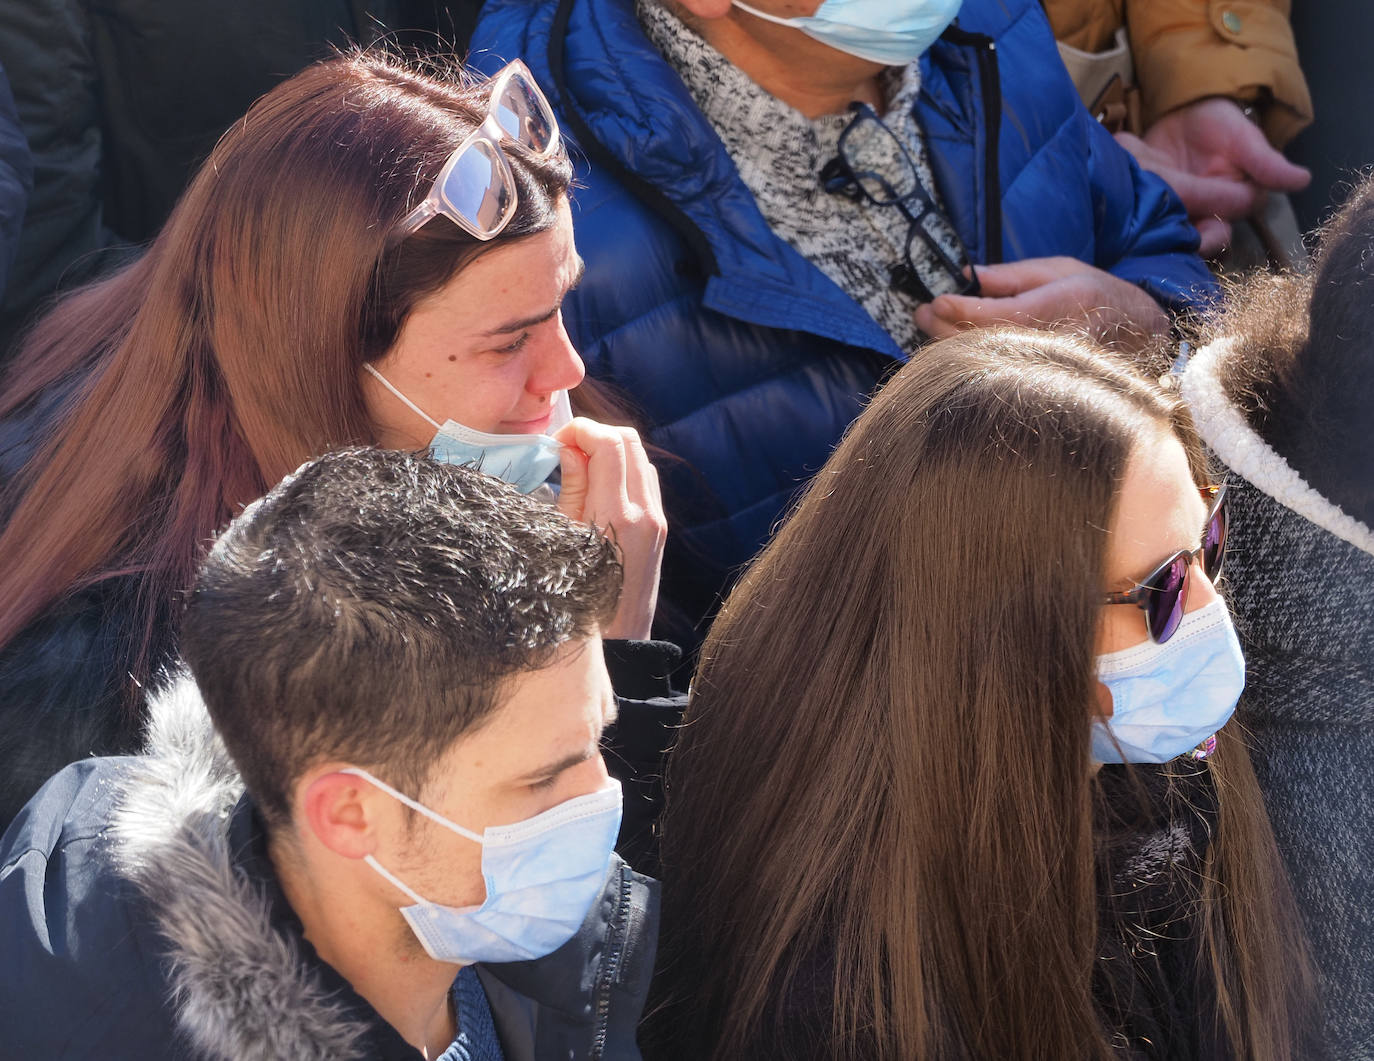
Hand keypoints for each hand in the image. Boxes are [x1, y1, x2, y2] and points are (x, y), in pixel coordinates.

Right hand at [554, 418, 666, 640]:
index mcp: (616, 515)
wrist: (618, 641)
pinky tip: (601, 485)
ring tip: (581, 466)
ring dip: (611, 450)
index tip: (557, 443)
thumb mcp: (562, 540)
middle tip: (568, 450)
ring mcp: (657, 519)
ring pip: (640, 457)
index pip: (608, 443)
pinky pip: (646, 480)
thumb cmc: (577, 597)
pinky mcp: (661, 527)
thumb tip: (570, 449)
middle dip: (596, 434)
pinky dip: (624, 469)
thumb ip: (572, 488)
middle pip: (629, 440)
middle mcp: (644, 513)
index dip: (580, 431)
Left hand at [914, 257, 1169, 352]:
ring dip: (951, 346)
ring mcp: (1050, 369)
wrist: (1138, 334)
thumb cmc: (1096, 295)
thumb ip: (1012, 275)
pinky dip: (971, 361)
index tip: (935, 301)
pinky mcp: (1044, 385)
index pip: (1001, 316)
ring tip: (929, 326)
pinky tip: (951, 347)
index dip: (963, 310)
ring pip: (989, 364)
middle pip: (987, 342)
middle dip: (946, 328)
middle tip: (920, 313)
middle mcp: (1056, 342)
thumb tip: (969, 275)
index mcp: (1063, 304)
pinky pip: (998, 375)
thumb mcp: (1059, 269)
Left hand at [1115, 97, 1310, 255]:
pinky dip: (1128, 212)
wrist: (1183, 109)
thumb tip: (1301, 180)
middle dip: (1171, 242)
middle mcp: (1197, 216)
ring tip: (1135, 223)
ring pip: (1157, 232)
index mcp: (1226, 208)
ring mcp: (1168, 211)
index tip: (1197, 238)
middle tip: (1156, 236)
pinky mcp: (1142, 202)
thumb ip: (1266, 163)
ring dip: (1147, 229)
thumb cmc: (1222, 123)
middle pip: (1182, 243)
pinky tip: (1120, 208)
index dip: (1209, 240)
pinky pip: (1134, 214)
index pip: (1220, 235)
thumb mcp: (1244, 139)